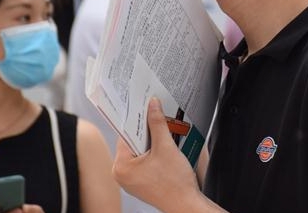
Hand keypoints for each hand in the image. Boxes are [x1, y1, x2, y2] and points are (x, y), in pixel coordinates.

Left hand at [113, 98, 214, 212]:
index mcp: (121, 167)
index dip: (137, 121)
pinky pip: (144, 161)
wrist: (187, 204)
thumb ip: (157, 123)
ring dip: (152, 142)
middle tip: (156, 120)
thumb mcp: (166, 147)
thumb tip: (152, 105)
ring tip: (164, 137)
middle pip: (132, 142)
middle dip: (147, 132)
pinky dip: (153, 153)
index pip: (125, 134)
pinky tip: (165, 150)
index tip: (144, 108)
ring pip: (139, 151)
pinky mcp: (141, 182)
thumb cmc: (175, 184)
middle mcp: (122, 175)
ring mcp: (131, 180)